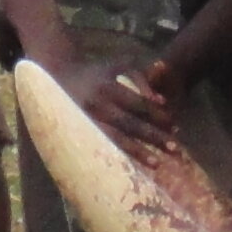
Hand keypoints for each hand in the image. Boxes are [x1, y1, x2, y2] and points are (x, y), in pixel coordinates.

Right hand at [54, 53, 179, 156]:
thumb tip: (160, 101)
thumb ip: (141, 77)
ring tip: (157, 163)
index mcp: (107, 87)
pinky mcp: (80, 131)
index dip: (157, 116)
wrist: (56, 77)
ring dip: (138, 152)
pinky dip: (120, 155)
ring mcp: (87, 120)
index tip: (174, 127)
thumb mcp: (118, 65)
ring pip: (115, 139)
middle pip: (130, 124)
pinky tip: (133, 166)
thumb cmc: (97, 72)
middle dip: (153, 137)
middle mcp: (96, 105)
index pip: (139, 104)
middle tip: (175, 149)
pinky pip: (103, 146)